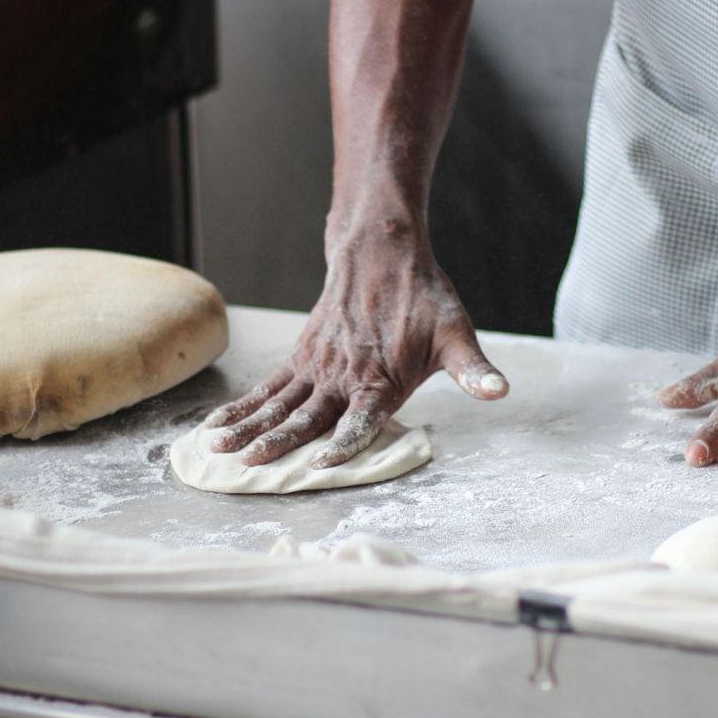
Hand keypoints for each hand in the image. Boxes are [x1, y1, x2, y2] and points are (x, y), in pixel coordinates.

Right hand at [204, 218, 506, 466]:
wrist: (382, 252)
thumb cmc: (425, 299)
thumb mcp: (457, 334)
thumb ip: (473, 371)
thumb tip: (500, 391)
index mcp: (382, 379)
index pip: (361, 418)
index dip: (344, 442)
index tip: (321, 463)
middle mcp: (344, 376)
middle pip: (308, 416)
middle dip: (278, 443)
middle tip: (250, 466)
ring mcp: (318, 367)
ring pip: (278, 403)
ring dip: (249, 427)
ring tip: (219, 450)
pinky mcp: (302, 357)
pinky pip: (267, 387)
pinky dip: (242, 407)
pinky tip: (217, 427)